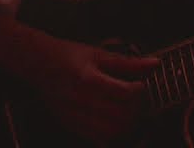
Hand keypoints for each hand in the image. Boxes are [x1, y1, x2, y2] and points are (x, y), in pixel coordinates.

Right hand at [19, 34, 159, 143]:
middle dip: (137, 110)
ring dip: (127, 124)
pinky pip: (98, 139)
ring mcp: (75, 116)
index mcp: (89, 79)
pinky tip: (114, 121)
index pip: (125, 94)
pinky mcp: (71, 125)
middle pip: (121, 116)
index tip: (142, 85)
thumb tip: (154, 63)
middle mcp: (81, 100)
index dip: (140, 92)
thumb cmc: (68, 55)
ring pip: (112, 132)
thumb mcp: (98, 54)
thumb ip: (128, 62)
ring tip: (129, 112)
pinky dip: (112, 134)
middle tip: (139, 100)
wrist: (38, 64)